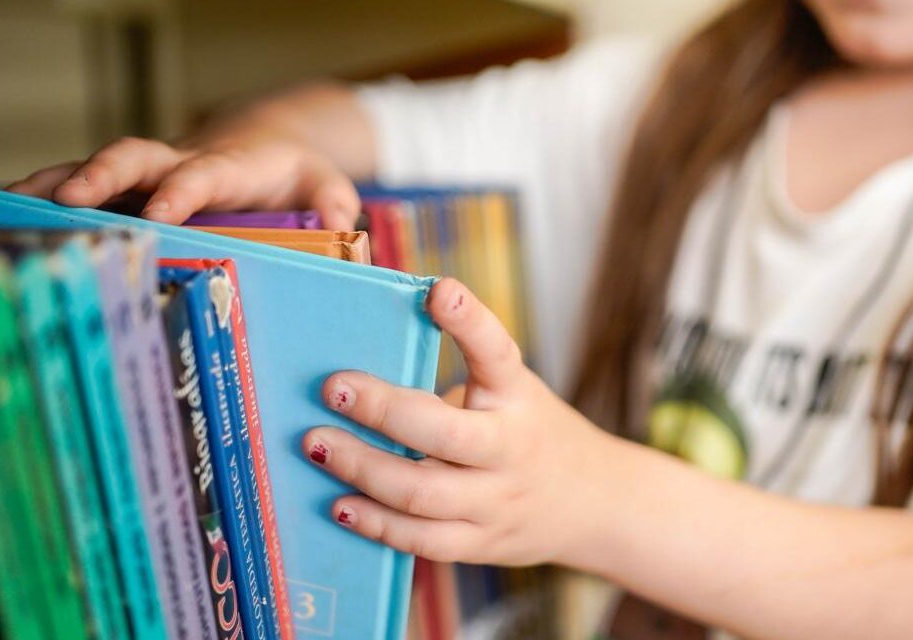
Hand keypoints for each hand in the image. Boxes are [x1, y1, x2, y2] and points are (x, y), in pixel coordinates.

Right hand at [5, 131, 360, 228]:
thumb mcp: (325, 186)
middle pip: (134, 158)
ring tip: (5, 207)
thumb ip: (336, 207)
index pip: (203, 173)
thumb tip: (346, 235)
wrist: (263, 149)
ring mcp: (148, 177)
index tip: (163, 211)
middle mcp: (180, 164)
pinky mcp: (128, 191)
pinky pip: (80, 190)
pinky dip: (40, 198)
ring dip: (50, 185)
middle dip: (101, 177)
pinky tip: (1, 214)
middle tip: (68, 201)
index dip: (182, 189)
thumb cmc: (293, 176)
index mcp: (231, 166)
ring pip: (94, 170)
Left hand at [301, 278, 624, 565]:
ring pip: (421, 493)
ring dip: (362, 468)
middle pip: (444, 433)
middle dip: (382, 409)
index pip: (497, 353)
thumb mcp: (511, 394)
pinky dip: (377, 523)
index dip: (469, 320)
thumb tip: (361, 378)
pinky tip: (341, 506)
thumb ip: (453, 386)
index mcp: (518, 396)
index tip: (437, 290)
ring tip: (318, 445)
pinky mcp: (482, 543)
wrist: (594, 502)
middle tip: (333, 387)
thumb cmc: (530, 434)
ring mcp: (497, 501)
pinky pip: (422, 539)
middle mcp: (511, 447)